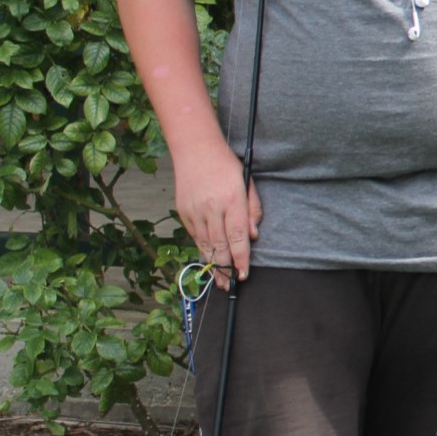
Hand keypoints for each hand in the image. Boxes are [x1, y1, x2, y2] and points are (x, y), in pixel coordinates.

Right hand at [173, 144, 261, 284]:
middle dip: (226, 268)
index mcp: (232, 200)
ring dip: (212, 264)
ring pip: (205, 243)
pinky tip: (208, 260)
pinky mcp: (183, 211)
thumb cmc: (227, 166)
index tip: (244, 275)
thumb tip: (253, 236)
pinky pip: (194, 235)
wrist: (195, 150)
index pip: (238, 237)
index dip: (241, 259)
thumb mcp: (247, 183)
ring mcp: (195, 211)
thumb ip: (253, 210)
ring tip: (219, 281)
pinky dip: (202, 249)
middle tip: (231, 286)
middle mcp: (212, 208)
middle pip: (220, 245)